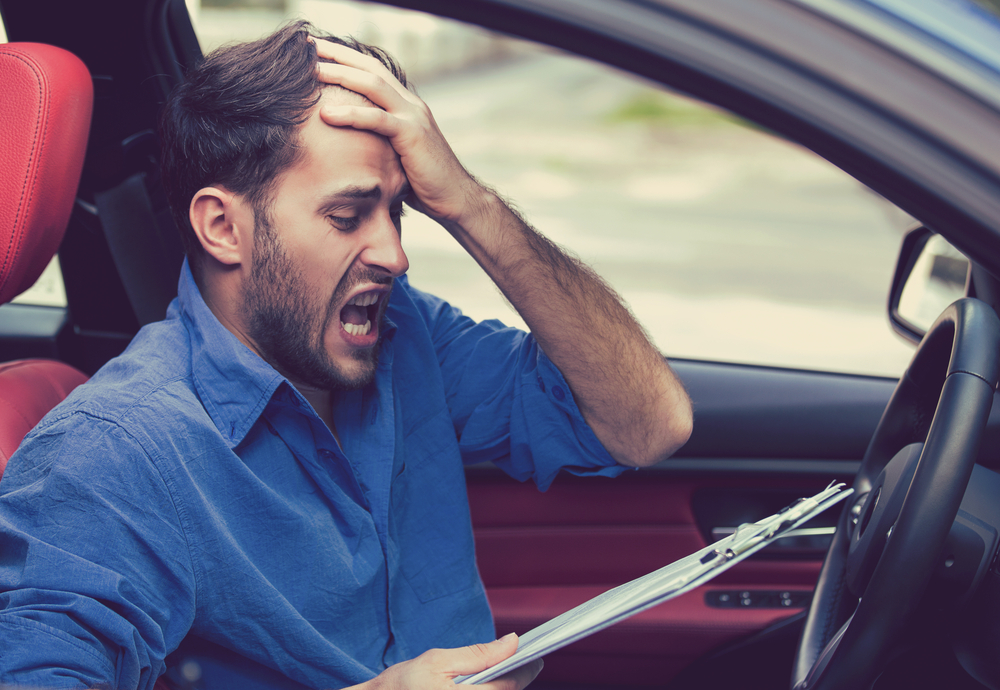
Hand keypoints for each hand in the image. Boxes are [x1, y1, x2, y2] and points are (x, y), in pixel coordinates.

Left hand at [313, 40, 484, 225]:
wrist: (454, 198)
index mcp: (406, 106)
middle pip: (370, 68)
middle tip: (307, 46)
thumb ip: (378, 141)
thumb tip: (351, 145)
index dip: (345, 58)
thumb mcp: (396, 155)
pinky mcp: (412, 135)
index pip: (372, 72)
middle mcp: (410, 104)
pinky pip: (378, 119)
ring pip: (372, 85)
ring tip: (312, 71)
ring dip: (340, 75)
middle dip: (338, 55)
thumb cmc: (424, 183)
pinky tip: (326, 114)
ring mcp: (413, 117)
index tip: (317, 52)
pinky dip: (351, 115)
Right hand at [362, 633, 542, 689]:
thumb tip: (512, 642)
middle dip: (516, 680)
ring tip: (508, 670)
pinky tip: (488, 683)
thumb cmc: (401, 685)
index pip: (507, 687)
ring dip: (503, 688)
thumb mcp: (437, 661)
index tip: (537, 656)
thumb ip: (478, 654)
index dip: (526, 671)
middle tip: (525, 660)